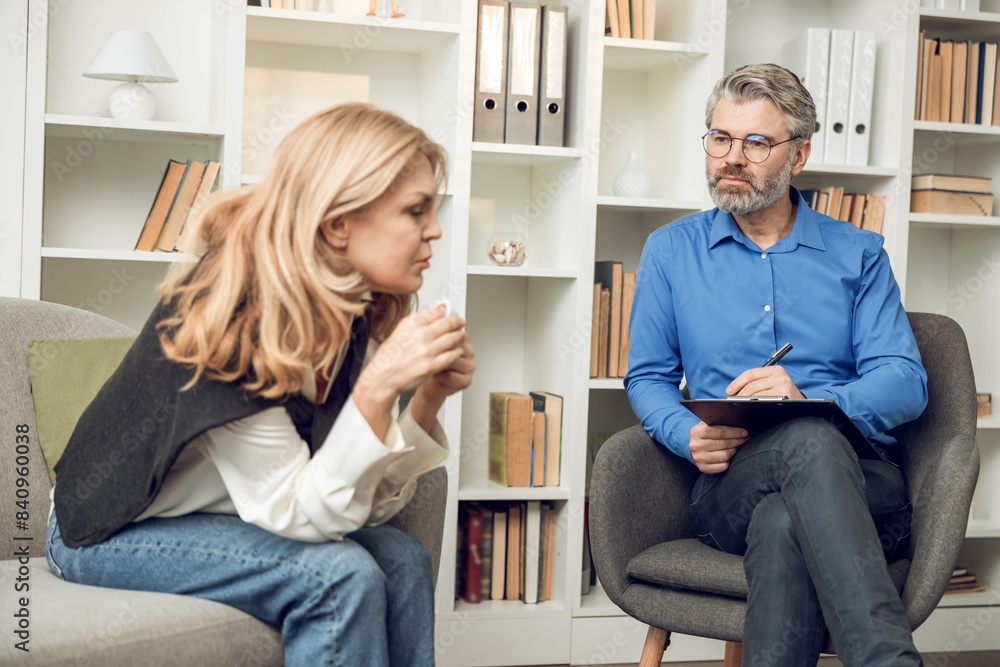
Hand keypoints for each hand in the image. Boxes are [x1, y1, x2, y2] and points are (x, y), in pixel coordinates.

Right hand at [353, 304, 466, 438]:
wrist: (383, 378)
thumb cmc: (388, 357)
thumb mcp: (399, 332)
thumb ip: (416, 320)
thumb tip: (430, 310)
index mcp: (410, 325)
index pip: (434, 313)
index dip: (445, 312)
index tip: (448, 313)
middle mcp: (419, 335)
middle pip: (447, 324)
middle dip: (457, 322)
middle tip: (461, 322)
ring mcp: (426, 351)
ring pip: (452, 338)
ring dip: (460, 336)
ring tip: (462, 335)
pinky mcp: (431, 365)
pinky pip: (451, 355)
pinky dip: (457, 352)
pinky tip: (458, 351)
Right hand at [690, 422, 747, 473]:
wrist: (694, 448)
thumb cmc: (705, 434)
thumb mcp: (707, 424)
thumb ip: (719, 422)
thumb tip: (738, 423)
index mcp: (697, 432)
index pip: (720, 432)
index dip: (735, 432)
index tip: (744, 432)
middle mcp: (696, 445)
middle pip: (724, 443)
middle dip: (738, 440)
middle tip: (745, 439)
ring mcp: (699, 458)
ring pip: (725, 455)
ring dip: (735, 450)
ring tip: (738, 446)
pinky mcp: (703, 468)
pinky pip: (723, 466)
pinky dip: (730, 460)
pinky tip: (732, 455)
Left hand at [726, 366, 804, 398]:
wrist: (801, 405)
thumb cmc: (783, 395)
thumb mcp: (773, 383)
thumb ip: (759, 382)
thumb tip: (736, 389)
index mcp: (775, 370)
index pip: (750, 374)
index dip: (737, 382)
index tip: (729, 390)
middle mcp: (779, 375)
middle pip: (752, 384)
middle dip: (739, 393)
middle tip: (733, 399)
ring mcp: (783, 385)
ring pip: (756, 393)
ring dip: (745, 400)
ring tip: (739, 404)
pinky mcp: (784, 395)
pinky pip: (763, 400)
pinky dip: (754, 404)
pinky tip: (750, 407)